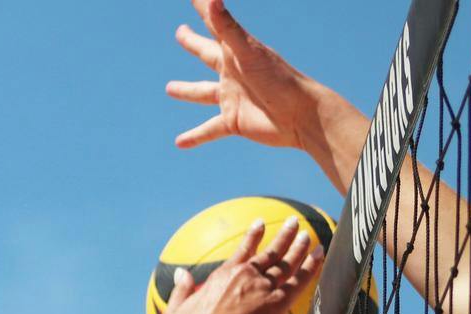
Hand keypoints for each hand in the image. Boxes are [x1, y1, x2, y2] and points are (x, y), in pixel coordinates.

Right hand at [160, 216, 322, 313]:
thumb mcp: (176, 311)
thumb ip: (181, 290)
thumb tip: (180, 274)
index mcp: (225, 275)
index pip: (243, 250)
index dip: (253, 236)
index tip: (260, 224)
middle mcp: (247, 275)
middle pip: (271, 252)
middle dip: (284, 235)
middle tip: (294, 223)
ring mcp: (264, 287)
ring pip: (288, 262)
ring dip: (300, 246)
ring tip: (308, 235)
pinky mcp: (278, 302)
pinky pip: (300, 279)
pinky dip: (312, 265)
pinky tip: (320, 253)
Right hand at [166, 0, 336, 158]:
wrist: (301, 115)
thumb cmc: (279, 79)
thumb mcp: (248, 53)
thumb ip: (228, 28)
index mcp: (236, 52)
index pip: (214, 24)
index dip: (203, 8)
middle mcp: (232, 72)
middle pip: (206, 54)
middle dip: (193, 43)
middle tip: (180, 32)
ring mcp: (232, 97)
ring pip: (203, 92)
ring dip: (187, 91)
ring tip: (169, 88)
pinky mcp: (233, 122)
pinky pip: (209, 130)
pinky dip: (195, 136)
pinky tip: (180, 143)